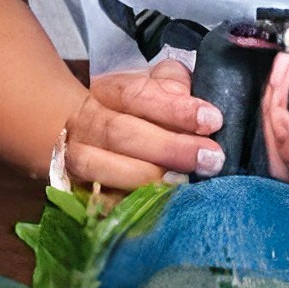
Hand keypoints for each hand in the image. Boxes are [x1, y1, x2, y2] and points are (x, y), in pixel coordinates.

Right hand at [57, 60, 229, 196]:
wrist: (91, 139)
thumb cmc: (138, 113)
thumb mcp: (156, 88)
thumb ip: (172, 83)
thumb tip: (186, 92)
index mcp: (108, 91)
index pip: (136, 94)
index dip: (175, 108)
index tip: (212, 120)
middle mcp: (86, 122)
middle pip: (120, 132)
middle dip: (168, 147)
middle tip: (210, 159)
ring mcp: (76, 157)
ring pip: (99, 165)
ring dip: (144, 175)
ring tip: (183, 182)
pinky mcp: (78, 189)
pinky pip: (97, 199)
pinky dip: (123, 202)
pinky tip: (155, 204)